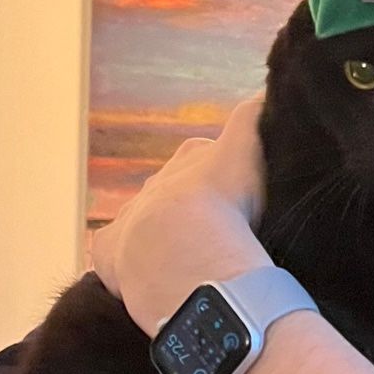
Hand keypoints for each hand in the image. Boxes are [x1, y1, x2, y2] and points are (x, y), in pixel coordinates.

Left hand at [91, 96, 271, 336]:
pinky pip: (113, 254)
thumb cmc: (226, 205)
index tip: (240, 200)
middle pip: (177, 192)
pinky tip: (150, 280)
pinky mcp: (108, 249)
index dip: (226, 178)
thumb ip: (253, 118)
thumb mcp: (248, 150)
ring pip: (146, 224)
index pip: (209, 159)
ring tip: (190, 266)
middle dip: (193, 212)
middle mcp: (157, 182)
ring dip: (162, 241)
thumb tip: (264, 93)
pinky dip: (126, 264)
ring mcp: (130, 215)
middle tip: (219, 239)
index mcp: (193, 158)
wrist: (185, 254)